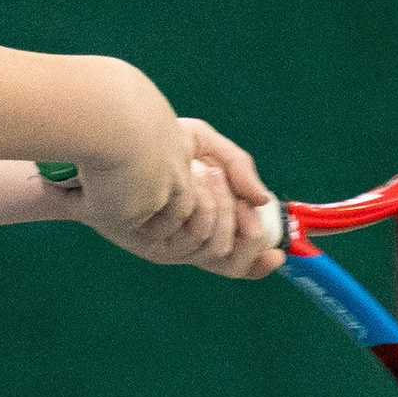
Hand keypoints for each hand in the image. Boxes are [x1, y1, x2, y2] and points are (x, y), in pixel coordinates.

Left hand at [71, 118, 281, 277]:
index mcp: (195, 227)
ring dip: (223, 206)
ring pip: (217, 245)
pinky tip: (194, 179)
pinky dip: (205, 204)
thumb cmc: (156, 137)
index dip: (256, 262)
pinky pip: (196, 236)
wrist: (118, 135)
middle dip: (249, 230)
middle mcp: (180, 244)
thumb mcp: (205, 146)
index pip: (231, 260)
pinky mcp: (147, 243)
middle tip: (246, 204)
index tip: (279, 255)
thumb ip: (238, 169)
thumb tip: (264, 200)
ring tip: (204, 174)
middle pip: (230, 262)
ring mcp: (163, 246)